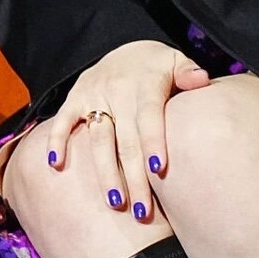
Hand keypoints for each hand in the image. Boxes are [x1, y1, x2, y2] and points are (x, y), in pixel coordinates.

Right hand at [44, 40, 208, 223]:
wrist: (122, 47)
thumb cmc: (155, 66)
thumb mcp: (175, 61)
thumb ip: (188, 72)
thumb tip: (202, 80)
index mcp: (145, 85)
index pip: (149, 117)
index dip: (153, 142)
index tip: (158, 169)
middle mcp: (117, 91)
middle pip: (126, 140)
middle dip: (134, 177)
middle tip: (141, 211)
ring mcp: (93, 96)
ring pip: (98, 139)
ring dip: (106, 172)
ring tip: (115, 202)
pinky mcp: (74, 98)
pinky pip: (63, 120)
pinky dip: (57, 140)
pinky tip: (56, 165)